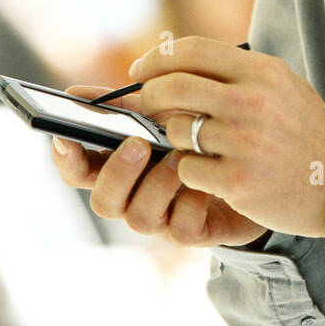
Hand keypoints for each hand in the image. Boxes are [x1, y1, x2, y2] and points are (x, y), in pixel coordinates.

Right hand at [50, 85, 269, 246]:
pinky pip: (180, 228)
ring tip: (181, 156)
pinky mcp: (193, 234)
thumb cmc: (200, 135)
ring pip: (139, 217)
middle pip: (102, 202)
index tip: (66, 134)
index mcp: (119, 166)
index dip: (66, 157)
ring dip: (158, 182)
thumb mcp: (166, 113)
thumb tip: (76, 91)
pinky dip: (190, 200)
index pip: (78, 170)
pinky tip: (207, 179)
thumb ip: (128, 104)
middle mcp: (133, 197)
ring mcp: (161, 220)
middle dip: (116, 173)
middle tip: (138, 143)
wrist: (258, 165)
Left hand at [132, 36, 324, 237]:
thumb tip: (175, 66)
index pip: (192, 51)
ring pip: (176, 131)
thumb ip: (236, 73)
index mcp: (262, 72)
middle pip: (173, 87)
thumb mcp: (282, 87)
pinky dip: (192, 172)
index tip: (140, 71)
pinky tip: (214, 174)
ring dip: (177, 140)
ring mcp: (243, 142)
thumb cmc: (306, 133)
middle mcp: (251, 102)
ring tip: (199, 147)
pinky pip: (187, 169)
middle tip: (147, 106)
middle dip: (150, 97)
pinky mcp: (236, 180)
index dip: (157, 58)